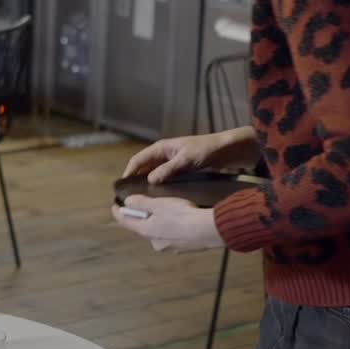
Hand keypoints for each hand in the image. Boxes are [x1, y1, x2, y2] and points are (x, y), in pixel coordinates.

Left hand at [112, 196, 224, 251]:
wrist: (208, 230)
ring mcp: (169, 246)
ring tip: (164, 210)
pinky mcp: (182, 247)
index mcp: (146, 231)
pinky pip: (171, 235)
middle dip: (140, 216)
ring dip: (157, 222)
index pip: (125, 222)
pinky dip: (171, 227)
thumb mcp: (159, 204)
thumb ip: (141, 203)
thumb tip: (127, 202)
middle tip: (141, 204)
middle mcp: (155, 242)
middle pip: (141, 227)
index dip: (118, 212)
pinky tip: (179, 219)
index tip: (114, 205)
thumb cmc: (182, 215)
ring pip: (157, 231)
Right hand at [122, 127, 259, 184]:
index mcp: (161, 148)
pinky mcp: (179, 169)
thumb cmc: (206, 150)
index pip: (137, 160)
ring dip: (148, 184)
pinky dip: (159, 185)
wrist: (227, 149)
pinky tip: (160, 197)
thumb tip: (150, 180)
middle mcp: (163, 154)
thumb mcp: (186, 161)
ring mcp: (171, 162)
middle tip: (130, 197)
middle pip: (143, 168)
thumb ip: (168, 170)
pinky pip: (164, 178)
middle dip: (136, 180)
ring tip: (143, 200)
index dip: (128, 173)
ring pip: (153, 174)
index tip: (122, 187)